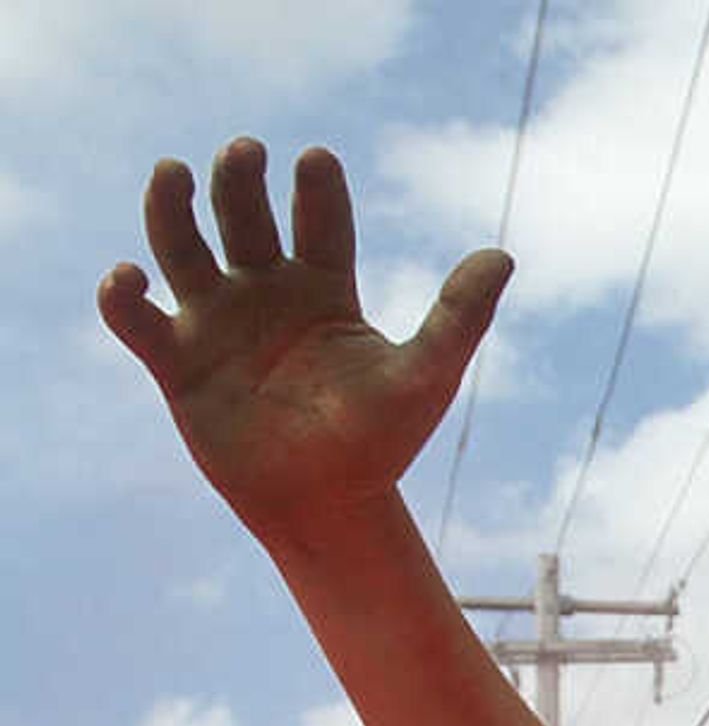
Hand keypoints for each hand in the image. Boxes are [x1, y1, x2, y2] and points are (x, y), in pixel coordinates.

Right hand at [97, 141, 510, 547]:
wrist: (327, 506)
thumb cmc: (380, 442)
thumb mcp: (424, 376)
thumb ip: (458, 317)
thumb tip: (503, 255)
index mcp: (325, 290)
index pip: (320, 222)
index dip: (317, 189)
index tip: (316, 160)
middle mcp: (266, 293)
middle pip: (243, 216)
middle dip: (239, 179)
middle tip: (245, 152)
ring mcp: (216, 321)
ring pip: (180, 245)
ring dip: (171, 205)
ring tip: (174, 170)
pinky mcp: (176, 360)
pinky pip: (135, 317)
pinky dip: (122, 294)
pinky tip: (130, 276)